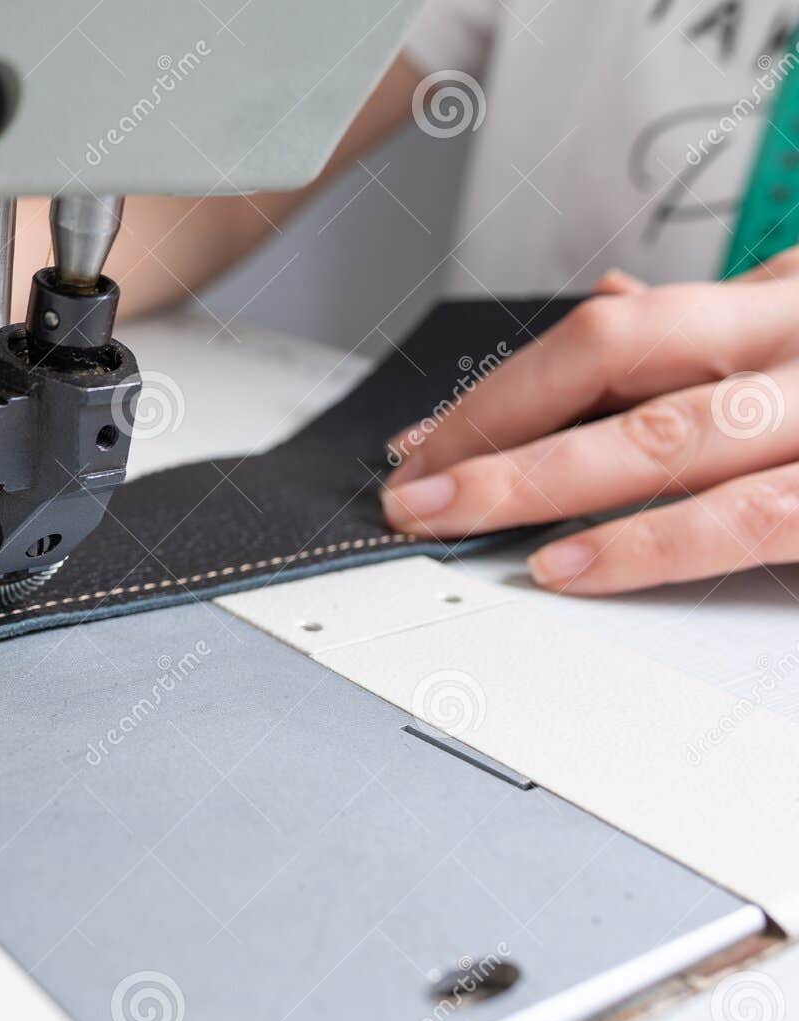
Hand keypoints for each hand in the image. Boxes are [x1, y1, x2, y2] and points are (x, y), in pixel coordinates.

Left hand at [381, 261, 798, 593]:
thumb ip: (718, 325)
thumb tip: (610, 303)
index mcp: (775, 304)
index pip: (602, 334)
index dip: (500, 394)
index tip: (421, 449)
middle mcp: (794, 342)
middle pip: (610, 363)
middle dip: (491, 431)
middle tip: (411, 491)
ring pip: (663, 438)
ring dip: (541, 482)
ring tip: (457, 520)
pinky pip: (745, 518)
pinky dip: (650, 544)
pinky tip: (571, 565)